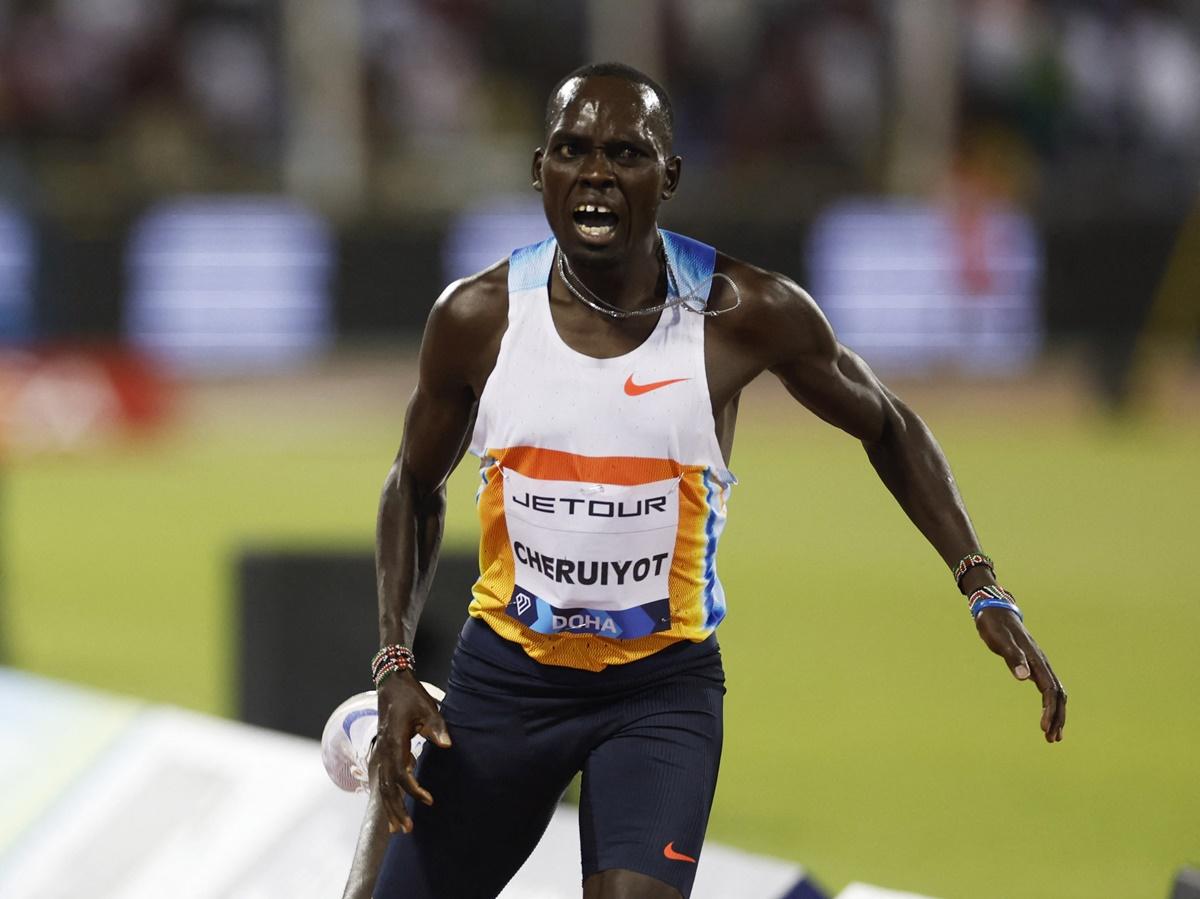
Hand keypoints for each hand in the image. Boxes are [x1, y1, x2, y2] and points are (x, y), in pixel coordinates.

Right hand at [374, 672, 451, 833]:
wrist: (392, 684)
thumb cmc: (411, 696)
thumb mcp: (428, 707)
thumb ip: (437, 727)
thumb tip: (447, 745)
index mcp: (395, 741)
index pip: (400, 773)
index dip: (412, 789)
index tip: (428, 800)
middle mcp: (384, 750)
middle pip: (386, 786)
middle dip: (396, 809)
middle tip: (408, 829)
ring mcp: (381, 751)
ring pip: (381, 786)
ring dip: (389, 807)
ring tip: (398, 828)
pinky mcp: (382, 752)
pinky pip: (381, 779)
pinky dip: (386, 796)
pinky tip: (392, 808)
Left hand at [975, 608, 1066, 742]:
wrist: (995, 610)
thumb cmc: (994, 625)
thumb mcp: (1000, 640)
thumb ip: (1012, 657)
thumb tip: (1024, 678)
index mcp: (1036, 660)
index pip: (1050, 691)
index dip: (1050, 711)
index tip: (1045, 728)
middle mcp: (1042, 663)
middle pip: (1058, 694)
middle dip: (1058, 717)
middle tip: (1051, 739)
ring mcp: (1039, 664)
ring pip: (1056, 692)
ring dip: (1057, 713)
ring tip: (1052, 735)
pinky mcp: (1033, 664)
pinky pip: (1048, 688)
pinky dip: (1051, 703)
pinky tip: (1047, 714)